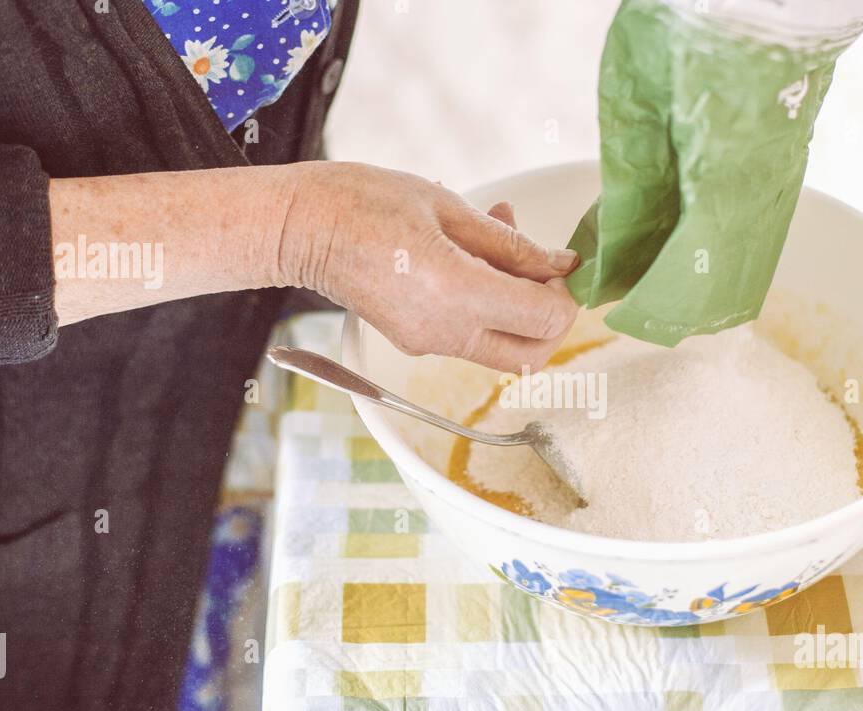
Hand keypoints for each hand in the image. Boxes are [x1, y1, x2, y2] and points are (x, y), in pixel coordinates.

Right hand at [276, 161, 579, 371]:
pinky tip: (470, 257)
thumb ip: (510, 244)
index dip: (564, 292)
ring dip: (518, 308)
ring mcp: (429, 344)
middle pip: (533, 356)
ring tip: (496, 243)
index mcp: (456, 293)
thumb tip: (559, 265)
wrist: (297, 228)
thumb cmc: (362, 202)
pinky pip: (471, 337)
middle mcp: (446, 331)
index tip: (556, 261)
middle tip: (540, 268)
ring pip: (504, 351)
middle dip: (551, 317)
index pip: (546, 319)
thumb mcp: (447, 207)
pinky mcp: (416, 343)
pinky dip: (486, 306)